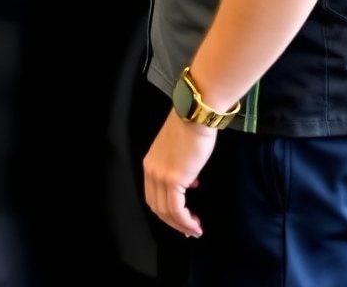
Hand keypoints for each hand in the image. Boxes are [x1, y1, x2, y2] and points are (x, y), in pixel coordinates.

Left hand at [142, 112, 216, 237]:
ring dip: (181, 225)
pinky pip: (176, 209)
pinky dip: (185, 221)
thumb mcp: (180, 152)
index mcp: (150, 163)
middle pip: (157, 206)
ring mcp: (160, 175)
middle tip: (190, 229)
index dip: (166, 211)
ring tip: (196, 229)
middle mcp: (151, 170)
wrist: (195, 115)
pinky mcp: (173, 179)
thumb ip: (181, 168)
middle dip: (173, 222)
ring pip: (166, 211)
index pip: (152, 195)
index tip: (182, 218)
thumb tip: (190, 182)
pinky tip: (195, 224)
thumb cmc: (192, 128)